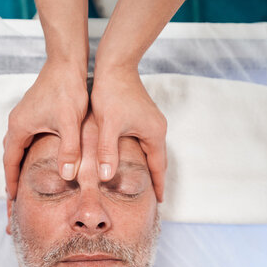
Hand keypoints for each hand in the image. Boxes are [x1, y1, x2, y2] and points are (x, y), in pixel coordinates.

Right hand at [3, 60, 88, 198]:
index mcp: (19, 127)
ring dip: (17, 164)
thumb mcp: (70, 123)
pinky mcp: (32, 112)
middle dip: (12, 177)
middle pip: (9, 156)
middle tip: (15, 197)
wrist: (67, 64)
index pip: (10, 161)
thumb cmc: (67, 90)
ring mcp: (23, 116)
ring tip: (22, 181)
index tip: (13, 199)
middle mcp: (16, 122)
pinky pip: (23, 138)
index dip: (12, 181)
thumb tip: (66, 175)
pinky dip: (24, 153)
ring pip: (15, 147)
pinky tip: (34, 159)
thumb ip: (68, 149)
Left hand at [91, 68, 166, 201]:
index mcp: (153, 133)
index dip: (158, 185)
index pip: (159, 166)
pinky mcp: (142, 115)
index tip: (160, 202)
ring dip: (149, 166)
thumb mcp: (108, 125)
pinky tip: (131, 160)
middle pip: (158, 160)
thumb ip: (107, 151)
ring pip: (151, 150)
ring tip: (142, 182)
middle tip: (153, 197)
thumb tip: (106, 177)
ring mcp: (151, 121)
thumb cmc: (112, 93)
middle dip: (156, 178)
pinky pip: (145, 141)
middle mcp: (157, 127)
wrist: (115, 64)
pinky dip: (142, 154)